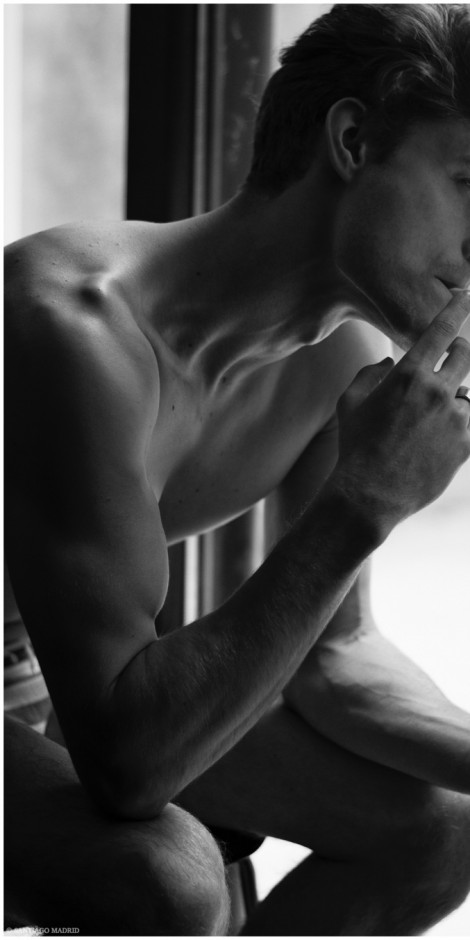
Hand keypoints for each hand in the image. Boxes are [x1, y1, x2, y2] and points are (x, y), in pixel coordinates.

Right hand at [331, 291, 469, 528]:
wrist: (369, 495)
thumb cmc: (355, 447)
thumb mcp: (350, 403)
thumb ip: (370, 374)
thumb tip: (388, 361)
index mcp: (408, 376)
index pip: (440, 332)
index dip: (455, 310)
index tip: (465, 296)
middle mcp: (436, 391)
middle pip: (464, 355)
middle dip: (459, 352)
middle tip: (450, 359)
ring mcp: (455, 418)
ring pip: (467, 395)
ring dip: (455, 399)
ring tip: (429, 422)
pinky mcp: (466, 444)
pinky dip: (459, 426)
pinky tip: (438, 441)